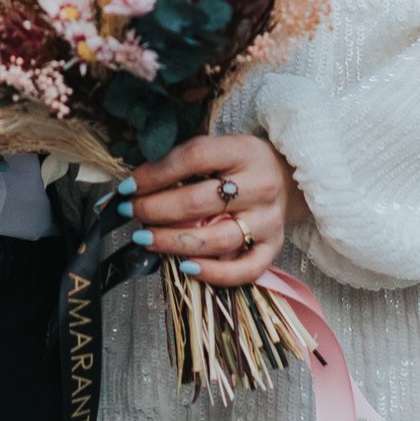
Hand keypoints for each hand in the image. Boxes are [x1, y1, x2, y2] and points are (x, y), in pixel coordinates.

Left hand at [120, 134, 304, 287]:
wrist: (291, 177)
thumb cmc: (242, 163)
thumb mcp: (221, 147)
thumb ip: (185, 162)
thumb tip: (133, 183)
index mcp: (244, 151)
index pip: (194, 157)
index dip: (156, 173)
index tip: (128, 186)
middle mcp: (260, 185)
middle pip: (199, 201)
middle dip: (155, 209)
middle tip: (130, 212)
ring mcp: (268, 219)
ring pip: (217, 238)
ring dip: (173, 241)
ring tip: (143, 239)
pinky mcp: (275, 247)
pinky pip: (245, 269)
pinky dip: (214, 273)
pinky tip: (185, 267)